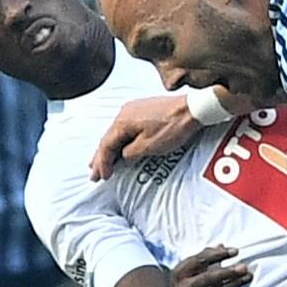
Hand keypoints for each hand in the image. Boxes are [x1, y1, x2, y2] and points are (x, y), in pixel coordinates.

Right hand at [90, 95, 207, 181]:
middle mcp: (124, 113)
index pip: (106, 145)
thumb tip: (123, 157)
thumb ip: (131, 153)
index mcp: (122, 121)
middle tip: (94, 173)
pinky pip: (126, 128)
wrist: (193, 109)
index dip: (103, 163)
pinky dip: (120, 140)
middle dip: (100, 158)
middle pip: (108, 138)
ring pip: (116, 134)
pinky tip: (120, 147)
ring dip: (109, 149)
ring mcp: (134, 110)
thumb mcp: (149, 146)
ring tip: (101, 162)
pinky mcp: (144, 111)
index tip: (101, 177)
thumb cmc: (173, 127)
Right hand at [164, 245, 252, 286]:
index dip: (217, 255)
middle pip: (207, 279)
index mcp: (180, 273)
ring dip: (233, 285)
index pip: (199, 260)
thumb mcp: (187, 272)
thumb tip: (221, 245)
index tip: (235, 251)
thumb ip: (204, 258)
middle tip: (243, 267)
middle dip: (226, 272)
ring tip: (247, 278)